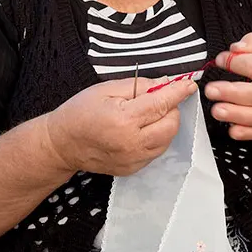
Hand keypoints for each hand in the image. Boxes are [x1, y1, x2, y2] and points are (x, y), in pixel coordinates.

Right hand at [43, 77, 196, 175]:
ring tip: (146, 115)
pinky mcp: (133, 169)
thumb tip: (166, 83)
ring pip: (167, 139)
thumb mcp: (106, 89)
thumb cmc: (80, 112)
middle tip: (157, 100)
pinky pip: (156, 150)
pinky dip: (156, 138)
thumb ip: (139, 86)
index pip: (162, 104)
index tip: (189, 84)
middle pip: (171, 124)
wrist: (62, 144)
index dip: (178, 92)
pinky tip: (140, 130)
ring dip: (164, 124)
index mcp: (123, 120)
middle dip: (170, 109)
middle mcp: (131, 143)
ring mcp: (133, 159)